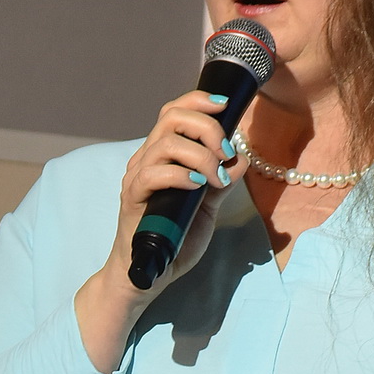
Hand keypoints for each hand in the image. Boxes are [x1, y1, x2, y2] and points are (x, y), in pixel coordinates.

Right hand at [74, 91, 242, 373]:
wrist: (150, 273)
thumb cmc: (174, 239)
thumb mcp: (207, 207)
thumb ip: (221, 181)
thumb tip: (241, 157)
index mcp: (163, 155)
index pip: (175, 112)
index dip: (199, 100)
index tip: (226, 106)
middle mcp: (147, 159)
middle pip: (172, 117)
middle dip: (207, 127)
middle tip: (225, 153)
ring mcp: (138, 177)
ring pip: (167, 143)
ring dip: (200, 155)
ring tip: (216, 179)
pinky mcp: (133, 198)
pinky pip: (154, 173)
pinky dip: (181, 174)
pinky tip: (198, 186)